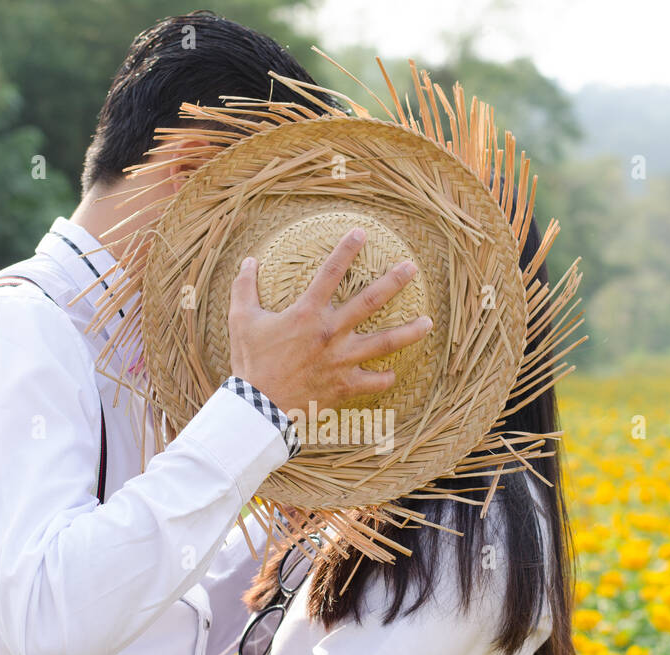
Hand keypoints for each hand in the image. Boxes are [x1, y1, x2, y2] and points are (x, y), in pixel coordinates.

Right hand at [227, 227, 431, 413]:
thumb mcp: (241, 320)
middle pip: (370, 301)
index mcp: (307, 313)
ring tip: (428, 322)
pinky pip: (374, 382)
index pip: (330, 272)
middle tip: (412, 268)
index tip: (362, 233)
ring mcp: (342, 360)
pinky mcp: (345, 385)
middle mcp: (331, 332)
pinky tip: (392, 373)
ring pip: (384, 343)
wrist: (258, 407)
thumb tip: (248, 260)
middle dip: (394, 281)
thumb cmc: (250, 362)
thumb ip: (245, 287)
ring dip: (409, 332)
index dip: (346, 249)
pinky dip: (385, 378)